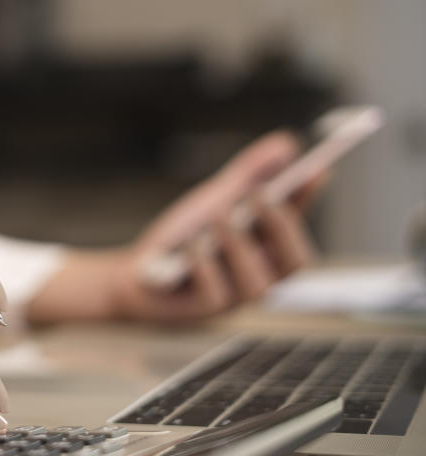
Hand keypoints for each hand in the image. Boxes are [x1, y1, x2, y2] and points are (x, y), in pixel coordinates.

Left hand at [27, 132, 323, 322]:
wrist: (139, 273)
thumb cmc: (185, 238)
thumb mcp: (216, 199)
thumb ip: (250, 175)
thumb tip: (286, 144)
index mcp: (271, 248)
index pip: (302, 224)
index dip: (310, 198)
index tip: (316, 168)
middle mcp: (263, 275)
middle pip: (296, 263)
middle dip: (282, 228)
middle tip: (261, 194)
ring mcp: (235, 297)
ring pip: (258, 285)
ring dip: (240, 247)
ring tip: (219, 215)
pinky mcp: (205, 310)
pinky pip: (214, 296)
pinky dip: (204, 268)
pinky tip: (190, 246)